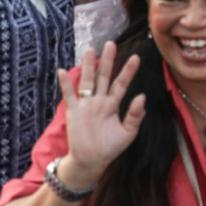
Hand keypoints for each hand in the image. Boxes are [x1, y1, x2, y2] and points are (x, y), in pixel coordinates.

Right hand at [57, 41, 144, 184]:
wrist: (91, 162)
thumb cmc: (110, 148)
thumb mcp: (128, 132)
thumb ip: (135, 115)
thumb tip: (142, 97)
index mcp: (113, 104)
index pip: (121, 83)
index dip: (128, 71)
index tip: (136, 57)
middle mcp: (100, 100)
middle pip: (104, 76)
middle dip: (107, 61)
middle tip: (111, 43)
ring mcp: (86, 105)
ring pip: (87, 81)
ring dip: (88, 66)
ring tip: (89, 49)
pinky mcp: (74, 112)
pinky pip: (69, 95)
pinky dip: (66, 84)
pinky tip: (63, 71)